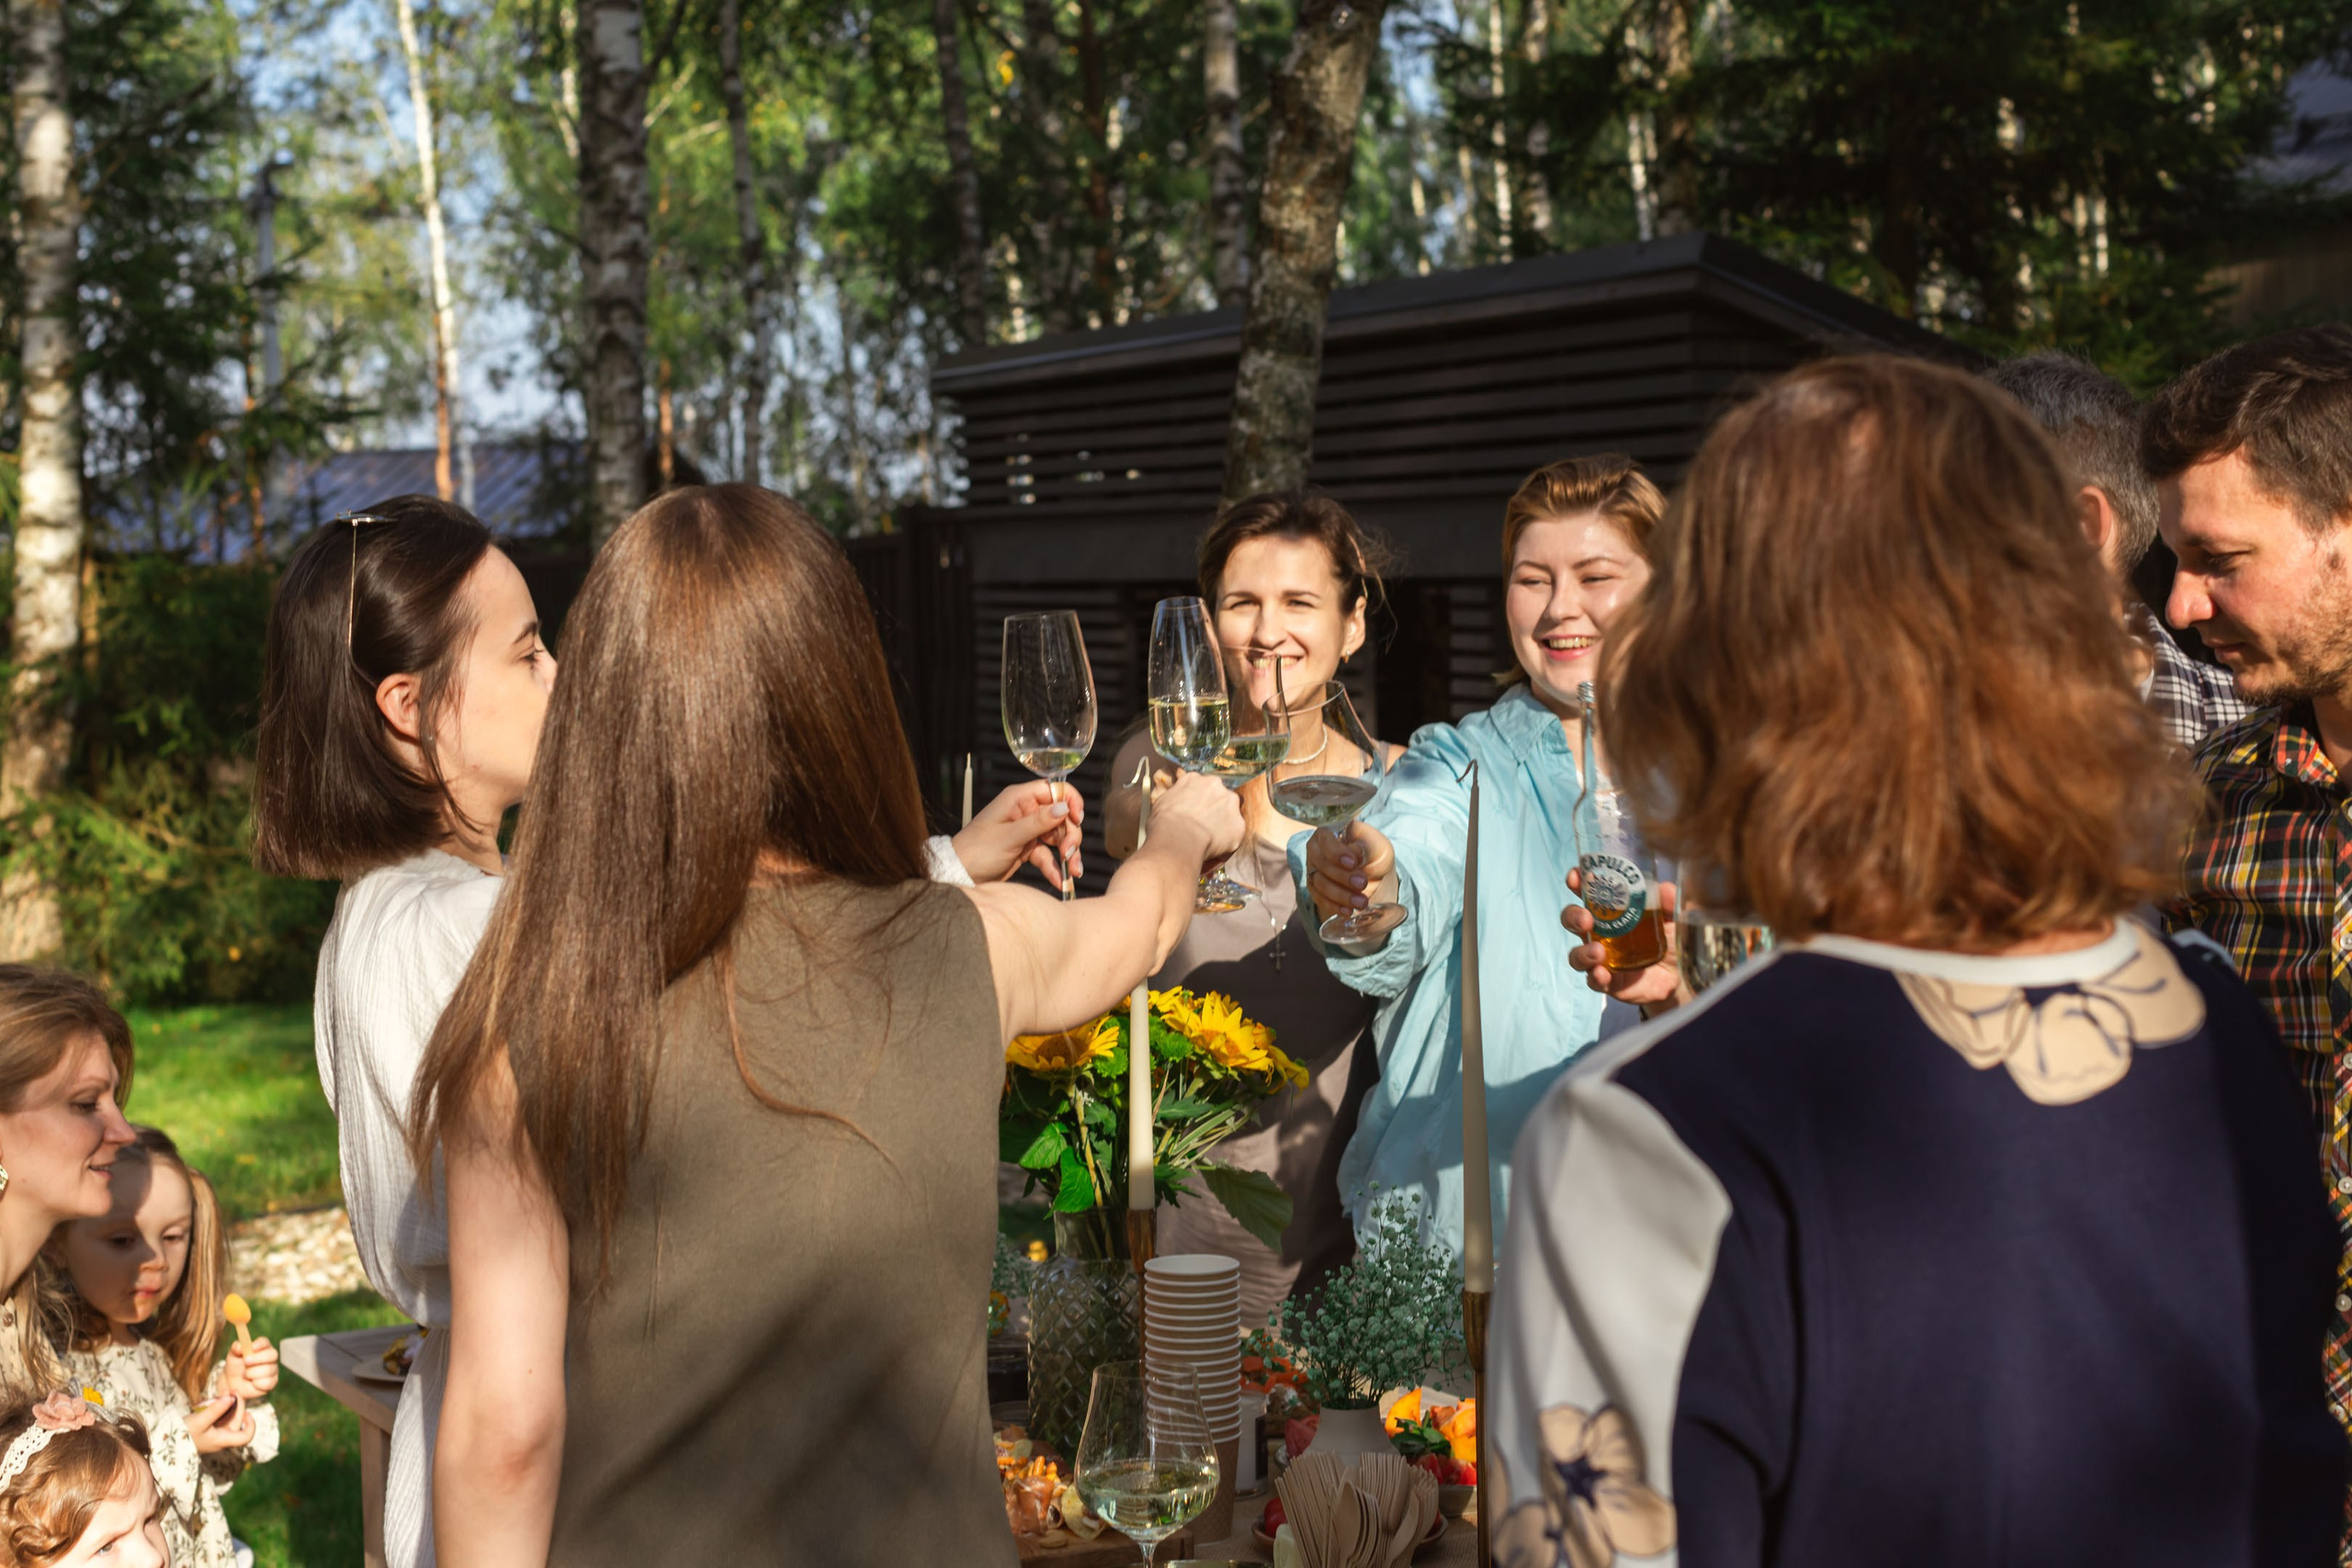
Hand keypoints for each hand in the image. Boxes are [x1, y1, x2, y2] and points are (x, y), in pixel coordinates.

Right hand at [187, 1393, 254, 1453]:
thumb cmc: (182, 1434)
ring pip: (228, 1417)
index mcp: (222, 1440)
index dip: (251, 1425)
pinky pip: (219, 1417)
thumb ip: (216, 1410)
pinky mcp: (206, 1429)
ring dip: (229, 1404)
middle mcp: (221, 1438)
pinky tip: (216, 1399)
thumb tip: (232, 1398)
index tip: (247, 1412)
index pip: (245, 1438)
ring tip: (224, 1391)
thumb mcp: (200, 1421)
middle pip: (237, 1421)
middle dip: (237, 1405)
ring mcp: (213, 1434)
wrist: (163, 1442)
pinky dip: (220, 1407)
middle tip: (231, 1390)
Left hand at [223, 1336, 277, 1400]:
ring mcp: (272, 1370)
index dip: (260, 1344)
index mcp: (262, 1347)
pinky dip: (257, 1383)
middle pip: (272, 1355)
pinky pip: (267, 1382)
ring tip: (245, 1375)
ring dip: (253, 1372)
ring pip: (269, 1369)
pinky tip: (252, 1382)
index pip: (265, 1342)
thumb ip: (235, 1348)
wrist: (233, 1383)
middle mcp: (270, 1357)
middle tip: (245, 1362)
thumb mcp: (233, 1355)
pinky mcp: (271, 1382)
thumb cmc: (236, 1366)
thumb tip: (240, 1346)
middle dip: (258, 1358)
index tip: (252, 1347)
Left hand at [952, 781, 1086, 888]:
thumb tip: (1064, 806)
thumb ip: (1039, 822)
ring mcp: (1026, 831)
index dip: (1069, 801)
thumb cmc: (977, 851)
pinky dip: (1055, 868)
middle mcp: (1024, 812)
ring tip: (1073, 871)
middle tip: (1070, 853)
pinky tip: (1060, 881)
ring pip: (1057, 838)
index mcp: (1018, 799)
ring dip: (1068, 854)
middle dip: (1069, 835)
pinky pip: (1047, 856)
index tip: (1077, 819)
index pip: (1053, 790)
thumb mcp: (1009, 836)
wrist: (959, 875)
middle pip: (1060, 816)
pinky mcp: (1025, 849)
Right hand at [1146, 770, 1245, 864]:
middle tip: (1204, 825)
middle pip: (1220, 796)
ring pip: (1232, 813)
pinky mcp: (1239, 824)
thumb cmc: (1164, 824)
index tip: (1195, 811)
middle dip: (1215, 809)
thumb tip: (1176, 803)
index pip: (1202, 786)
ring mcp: (1230, 804)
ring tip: (1210, 840)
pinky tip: (1214, 849)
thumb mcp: (1162, 802)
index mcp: (1195, 779)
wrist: (1177, 839)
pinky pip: (1235, 834)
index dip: (1199, 800)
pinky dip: (1227, 842)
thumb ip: (1176, 797)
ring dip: (1224, 823)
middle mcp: (1216, 785)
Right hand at [1304, 821, 1393, 922]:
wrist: (1373, 872)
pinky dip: (1334, 906)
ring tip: (1361, 902)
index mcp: (1330, 832)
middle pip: (1320, 863)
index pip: (1325, 839)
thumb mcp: (1377, 845)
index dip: (1336, 852)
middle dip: (1342, 876)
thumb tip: (1354, 854)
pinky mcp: (1315, 888)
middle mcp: (1316, 849)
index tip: (1354, 863)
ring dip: (1340, 894)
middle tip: (1362, 883)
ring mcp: (1313, 869)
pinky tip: (1348, 910)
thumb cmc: (1373, 852)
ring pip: (1319, 883)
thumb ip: (1365, 847)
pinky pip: (1319, 899)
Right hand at [1562, 869, 1686, 1011]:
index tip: (1576, 876)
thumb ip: (1669, 902)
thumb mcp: (1673, 917)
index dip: (1577, 883)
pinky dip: (1595, 977)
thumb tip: (1665, 890)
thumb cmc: (1669, 938)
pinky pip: (1594, 981)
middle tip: (1586, 918)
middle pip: (1573, 921)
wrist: (1680, 975)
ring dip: (1582, 951)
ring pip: (1577, 955)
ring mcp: (1602, 959)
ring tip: (1597, 951)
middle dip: (1573, 916)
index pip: (1587, 893)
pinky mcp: (1609, 982)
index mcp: (1610, 911)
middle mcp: (1600, 933)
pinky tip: (1602, 974)